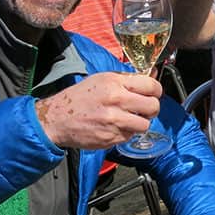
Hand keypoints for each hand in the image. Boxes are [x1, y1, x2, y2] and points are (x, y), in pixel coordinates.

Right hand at [35, 72, 162, 149]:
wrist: (57, 118)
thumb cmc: (79, 97)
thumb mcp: (102, 79)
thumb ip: (127, 79)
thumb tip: (152, 75)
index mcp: (115, 83)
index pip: (151, 86)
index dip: (156, 90)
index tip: (154, 93)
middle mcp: (116, 101)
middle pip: (153, 107)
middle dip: (152, 108)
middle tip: (145, 108)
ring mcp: (114, 121)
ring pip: (145, 125)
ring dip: (140, 123)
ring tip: (129, 119)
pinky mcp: (110, 138)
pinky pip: (129, 136)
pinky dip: (126, 133)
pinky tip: (115, 127)